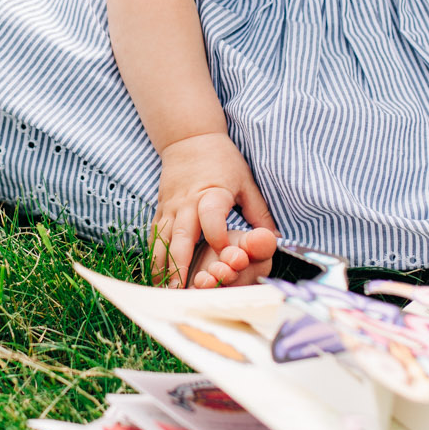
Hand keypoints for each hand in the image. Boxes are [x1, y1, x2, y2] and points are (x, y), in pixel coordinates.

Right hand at [150, 132, 278, 287]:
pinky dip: (153, 256)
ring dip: (162, 266)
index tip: (225, 255)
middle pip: (180, 235)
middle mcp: (187, 202)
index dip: (218, 236)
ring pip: (162, 239)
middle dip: (179, 264)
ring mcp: (170, 207)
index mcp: (211, 193)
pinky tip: (155, 276)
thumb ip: (259, 212)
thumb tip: (275, 240)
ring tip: (165, 291)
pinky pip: (154, 236)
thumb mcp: (246, 182)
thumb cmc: (222, 161)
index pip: (212, 217)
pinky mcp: (161, 210)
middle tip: (181, 290)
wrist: (189, 138)